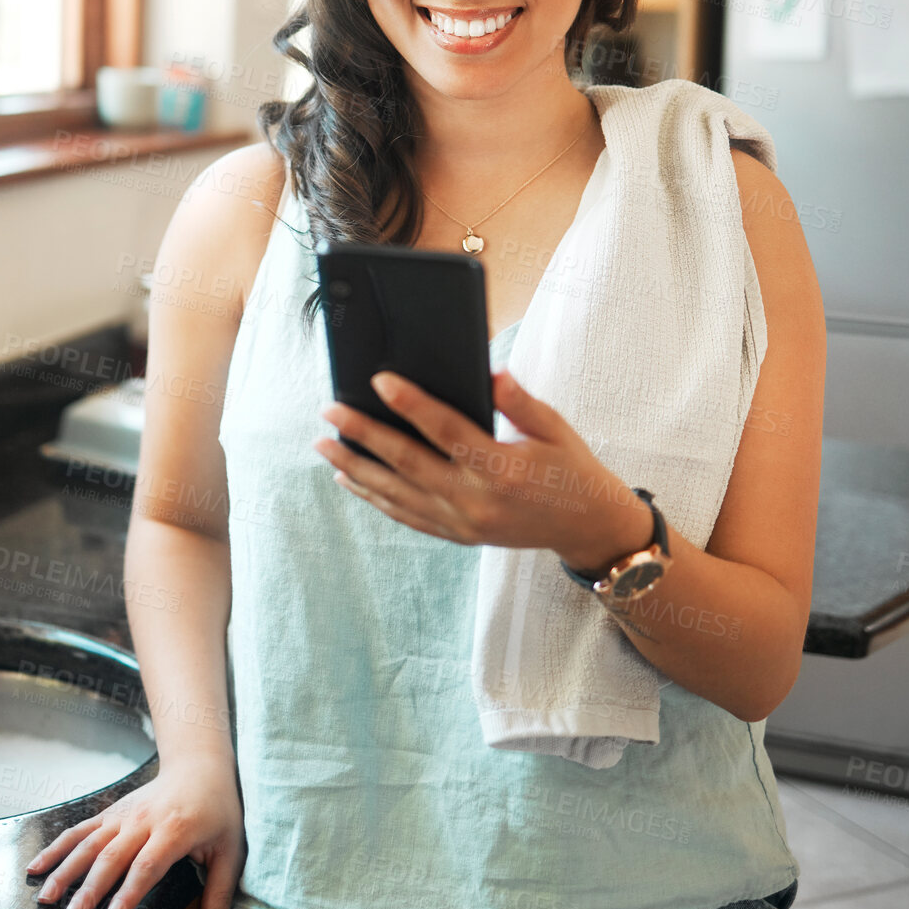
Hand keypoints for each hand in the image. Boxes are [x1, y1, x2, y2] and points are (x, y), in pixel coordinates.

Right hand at [26, 757, 245, 908]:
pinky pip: (80, 830)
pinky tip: (36, 866)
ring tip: (46, 896)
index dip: (129, 891)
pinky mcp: (111, 813)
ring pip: (89, 843)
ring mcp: (123, 815)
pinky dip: (57, 847)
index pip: (148, 865)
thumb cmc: (218, 810)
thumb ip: (220, 893)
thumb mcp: (231, 849)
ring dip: (65, 869)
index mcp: (175, 830)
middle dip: (90, 887)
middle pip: (112, 856)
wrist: (200, 766)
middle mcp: (144, 821)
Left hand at [312, 368, 643, 569]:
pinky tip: (351, 478)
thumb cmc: (570, 466)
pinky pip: (406, 515)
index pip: (446, 430)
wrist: (585, 525)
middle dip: (364, 435)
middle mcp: (476, 500)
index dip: (411, 404)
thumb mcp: (554, 427)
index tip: (379, 380)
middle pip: (408, 463)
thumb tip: (489, 373)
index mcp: (502, 467)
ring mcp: (463, 522)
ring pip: (397, 494)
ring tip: (324, 444)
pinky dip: (375, 497)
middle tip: (330, 410)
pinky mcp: (457, 535)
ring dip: (356, 467)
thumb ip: (519, 401)